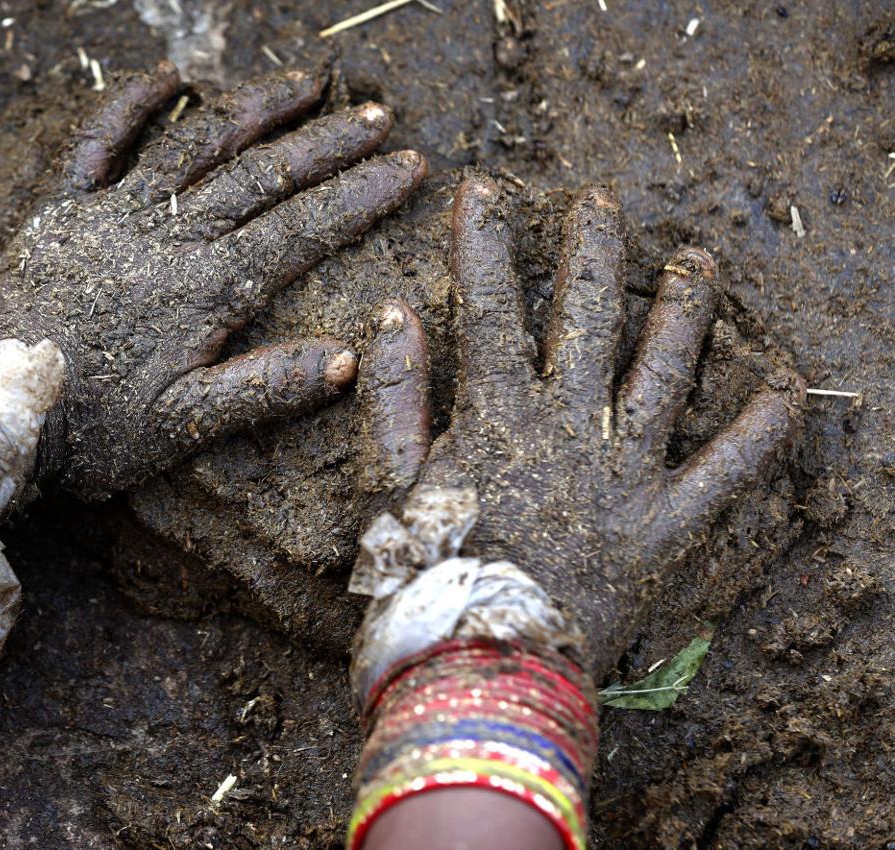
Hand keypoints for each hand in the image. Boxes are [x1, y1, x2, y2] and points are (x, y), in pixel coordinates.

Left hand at [0, 62, 426, 499]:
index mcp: (205, 289)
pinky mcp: (64, 209)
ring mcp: (113, 214)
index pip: (301, 231)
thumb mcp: (183, 429)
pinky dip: (131, 105)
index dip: (359, 197)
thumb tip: (347, 362)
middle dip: (327, 144)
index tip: (408, 166)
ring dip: (255, 108)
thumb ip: (264, 389)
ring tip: (307, 82)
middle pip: (262, 175)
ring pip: (197, 144)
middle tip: (378, 117)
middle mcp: (167, 237)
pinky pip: (98, 142)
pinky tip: (167, 76)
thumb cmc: (88, 430)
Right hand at [357, 173, 803, 677]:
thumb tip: (392, 312)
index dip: (484, 245)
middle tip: (601, 200)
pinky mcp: (666, 527)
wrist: (482, 671)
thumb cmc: (424, 581)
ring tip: (699, 259)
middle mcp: (569, 428)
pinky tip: (787, 386)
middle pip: (585, 319)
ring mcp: (625, 475)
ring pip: (663, 373)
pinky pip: (724, 472)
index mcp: (496, 415)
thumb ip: (393, 395)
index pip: (489, 308)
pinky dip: (759, 430)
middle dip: (591, 252)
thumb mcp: (390, 484)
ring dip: (683, 311)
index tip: (482, 190)